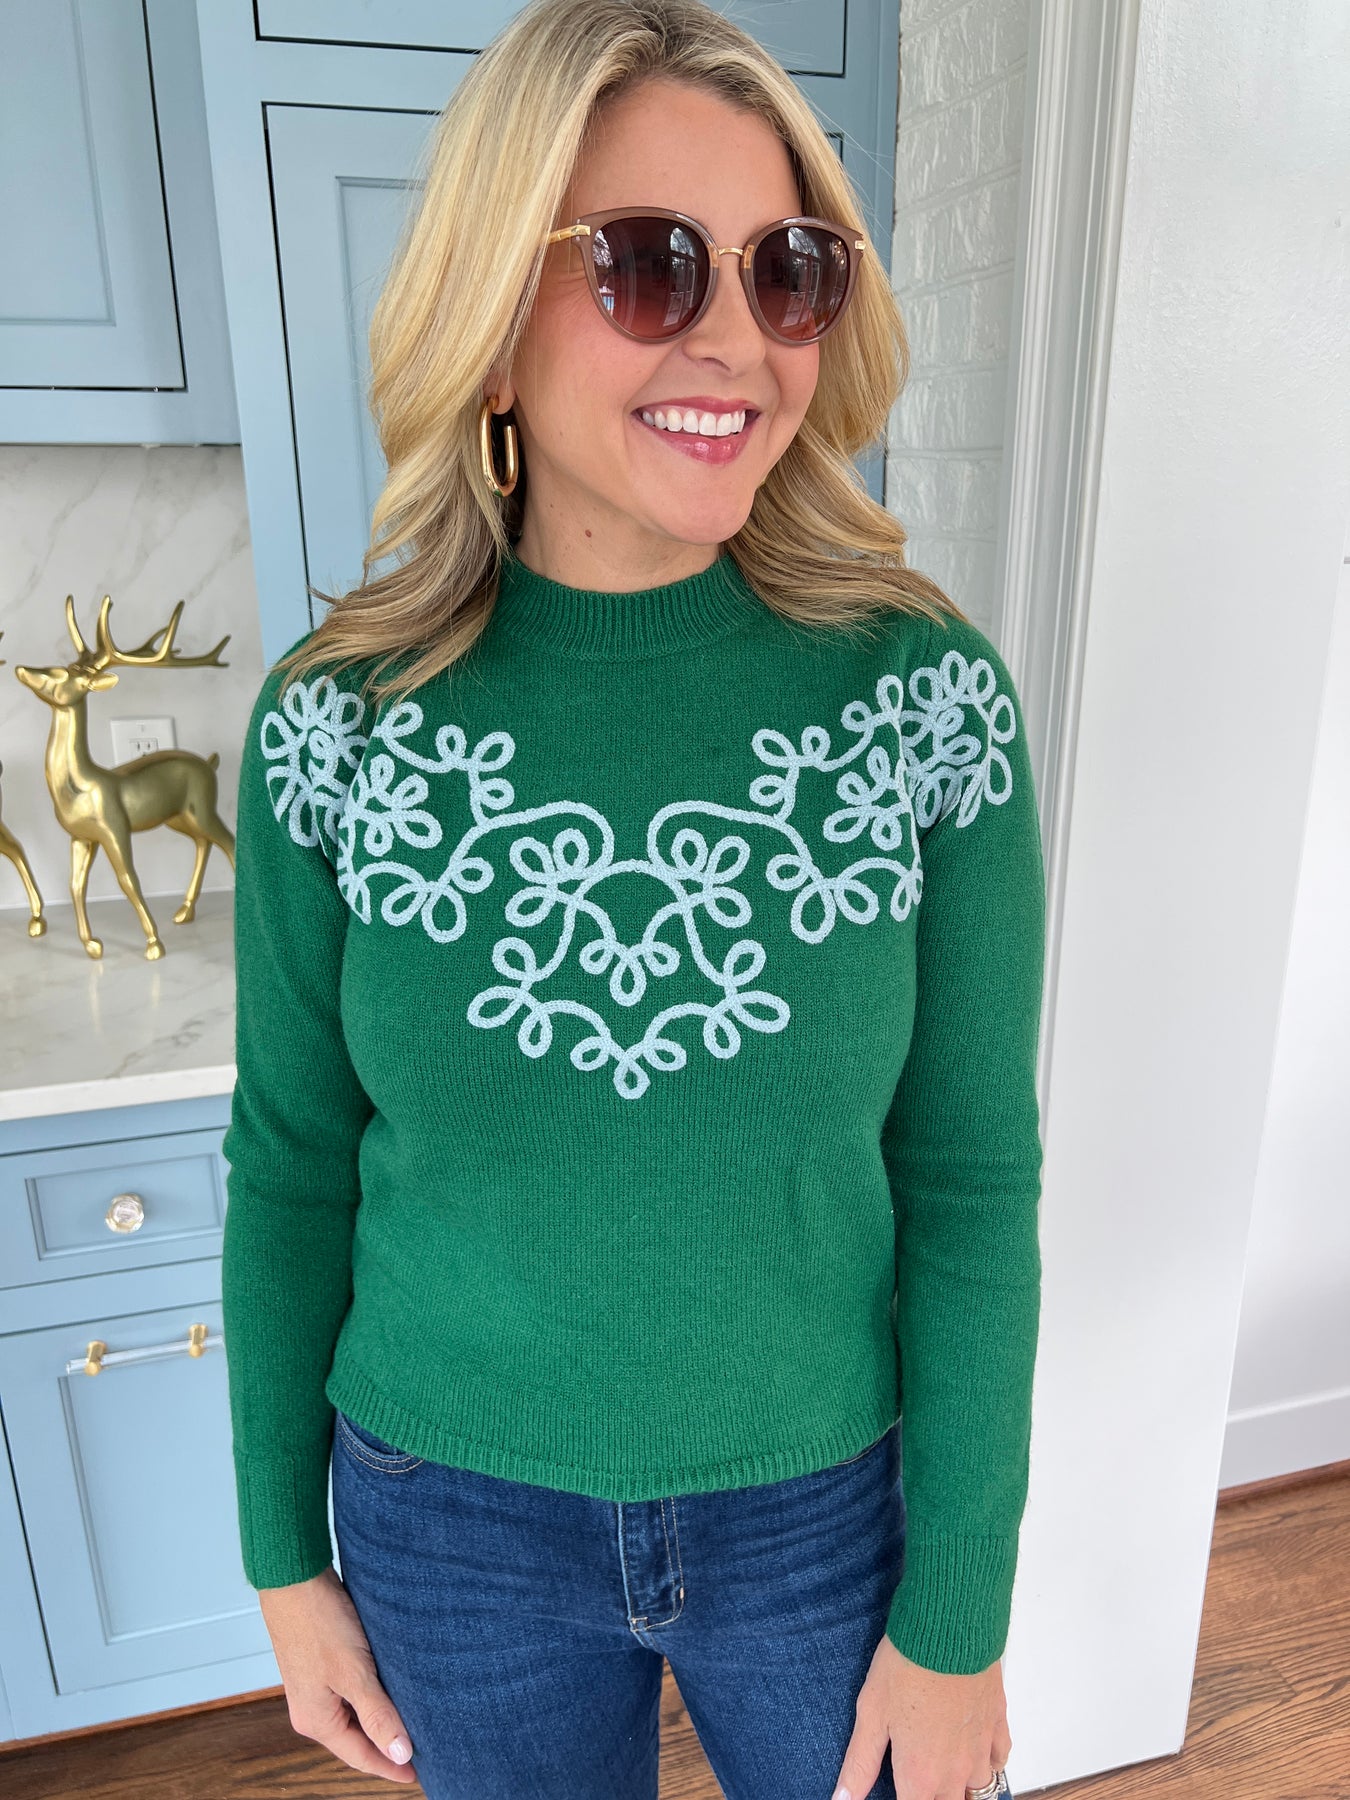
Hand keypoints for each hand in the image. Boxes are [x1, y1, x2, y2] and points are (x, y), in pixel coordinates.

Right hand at [258, 1564, 417, 1783]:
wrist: (294, 1578)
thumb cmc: (319, 1622)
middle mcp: (312, 1709)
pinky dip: (371, 1696)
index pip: (361, 1756)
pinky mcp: (321, 1665)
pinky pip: (350, 1692)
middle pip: (356, 1739)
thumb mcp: (354, 1673)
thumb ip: (378, 1715)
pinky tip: (389, 1689)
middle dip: (386, 1747)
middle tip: (422, 1750)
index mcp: (316, 1720)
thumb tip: (400, 1755)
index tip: (418, 1776)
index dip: (391, 1767)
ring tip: (411, 1722)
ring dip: (380, 1719)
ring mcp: (315, 1687)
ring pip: (354, 1715)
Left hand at [831, 1633, 1010, 1799]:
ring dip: (961, 1786)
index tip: (898, 1786)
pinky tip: (973, 1751)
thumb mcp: (871, 1713)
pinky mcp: (998, 1724)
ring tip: (943, 1770)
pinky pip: (999, 1760)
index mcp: (921, 1775)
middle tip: (918, 1778)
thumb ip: (859, 1764)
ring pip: (977, 1789)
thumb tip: (842, 1799)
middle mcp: (955, 1772)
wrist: (950, 1627)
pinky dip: (987, 1763)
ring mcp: (981, 1750)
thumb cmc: (906, 1666)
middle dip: (933, 1796)